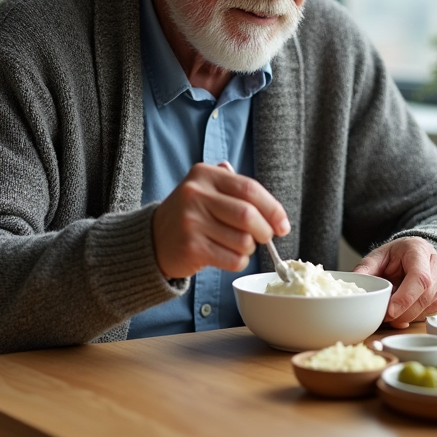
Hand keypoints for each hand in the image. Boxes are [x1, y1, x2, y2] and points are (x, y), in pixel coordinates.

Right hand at [152, 162, 290, 279]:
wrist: (153, 240)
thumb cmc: (190, 216)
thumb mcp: (206, 191)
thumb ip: (237, 190)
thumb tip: (275, 213)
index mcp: (204, 175)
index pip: (249, 189)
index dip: (272, 208)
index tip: (283, 225)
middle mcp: (195, 194)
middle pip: (248, 215)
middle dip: (265, 231)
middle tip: (265, 238)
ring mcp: (191, 221)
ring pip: (243, 240)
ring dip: (249, 249)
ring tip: (237, 246)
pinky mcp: (191, 247)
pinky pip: (233, 259)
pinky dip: (238, 262)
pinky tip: (227, 257)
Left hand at [353, 237, 436, 327]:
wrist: (417, 253)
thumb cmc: (398, 255)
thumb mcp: (379, 255)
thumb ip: (366, 267)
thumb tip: (355, 282)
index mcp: (420, 251)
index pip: (419, 277)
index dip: (405, 297)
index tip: (390, 311)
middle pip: (423, 297)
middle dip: (400, 311)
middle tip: (381, 314)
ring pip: (425, 309)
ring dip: (404, 315)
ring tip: (389, 309)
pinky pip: (426, 314)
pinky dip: (410, 316)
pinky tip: (401, 308)